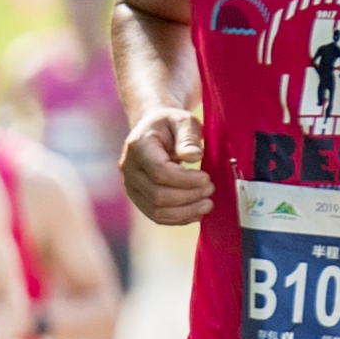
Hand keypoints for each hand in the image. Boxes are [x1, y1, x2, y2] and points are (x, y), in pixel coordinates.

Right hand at [117, 108, 210, 226]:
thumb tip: (194, 157)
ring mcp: (130, 186)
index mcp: (138, 146)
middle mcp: (129, 168)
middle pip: (158, 195)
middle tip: (210, 189)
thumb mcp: (183, 120)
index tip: (206, 177)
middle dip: (189, 197)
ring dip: (185, 212)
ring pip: (156, 210)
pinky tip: (196, 212)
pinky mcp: (138, 198)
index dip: (186, 180)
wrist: (152, 129)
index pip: (160, 172)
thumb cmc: (170, 123)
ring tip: (207, 204)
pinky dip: (178, 218)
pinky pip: (156, 216)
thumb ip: (188, 136)